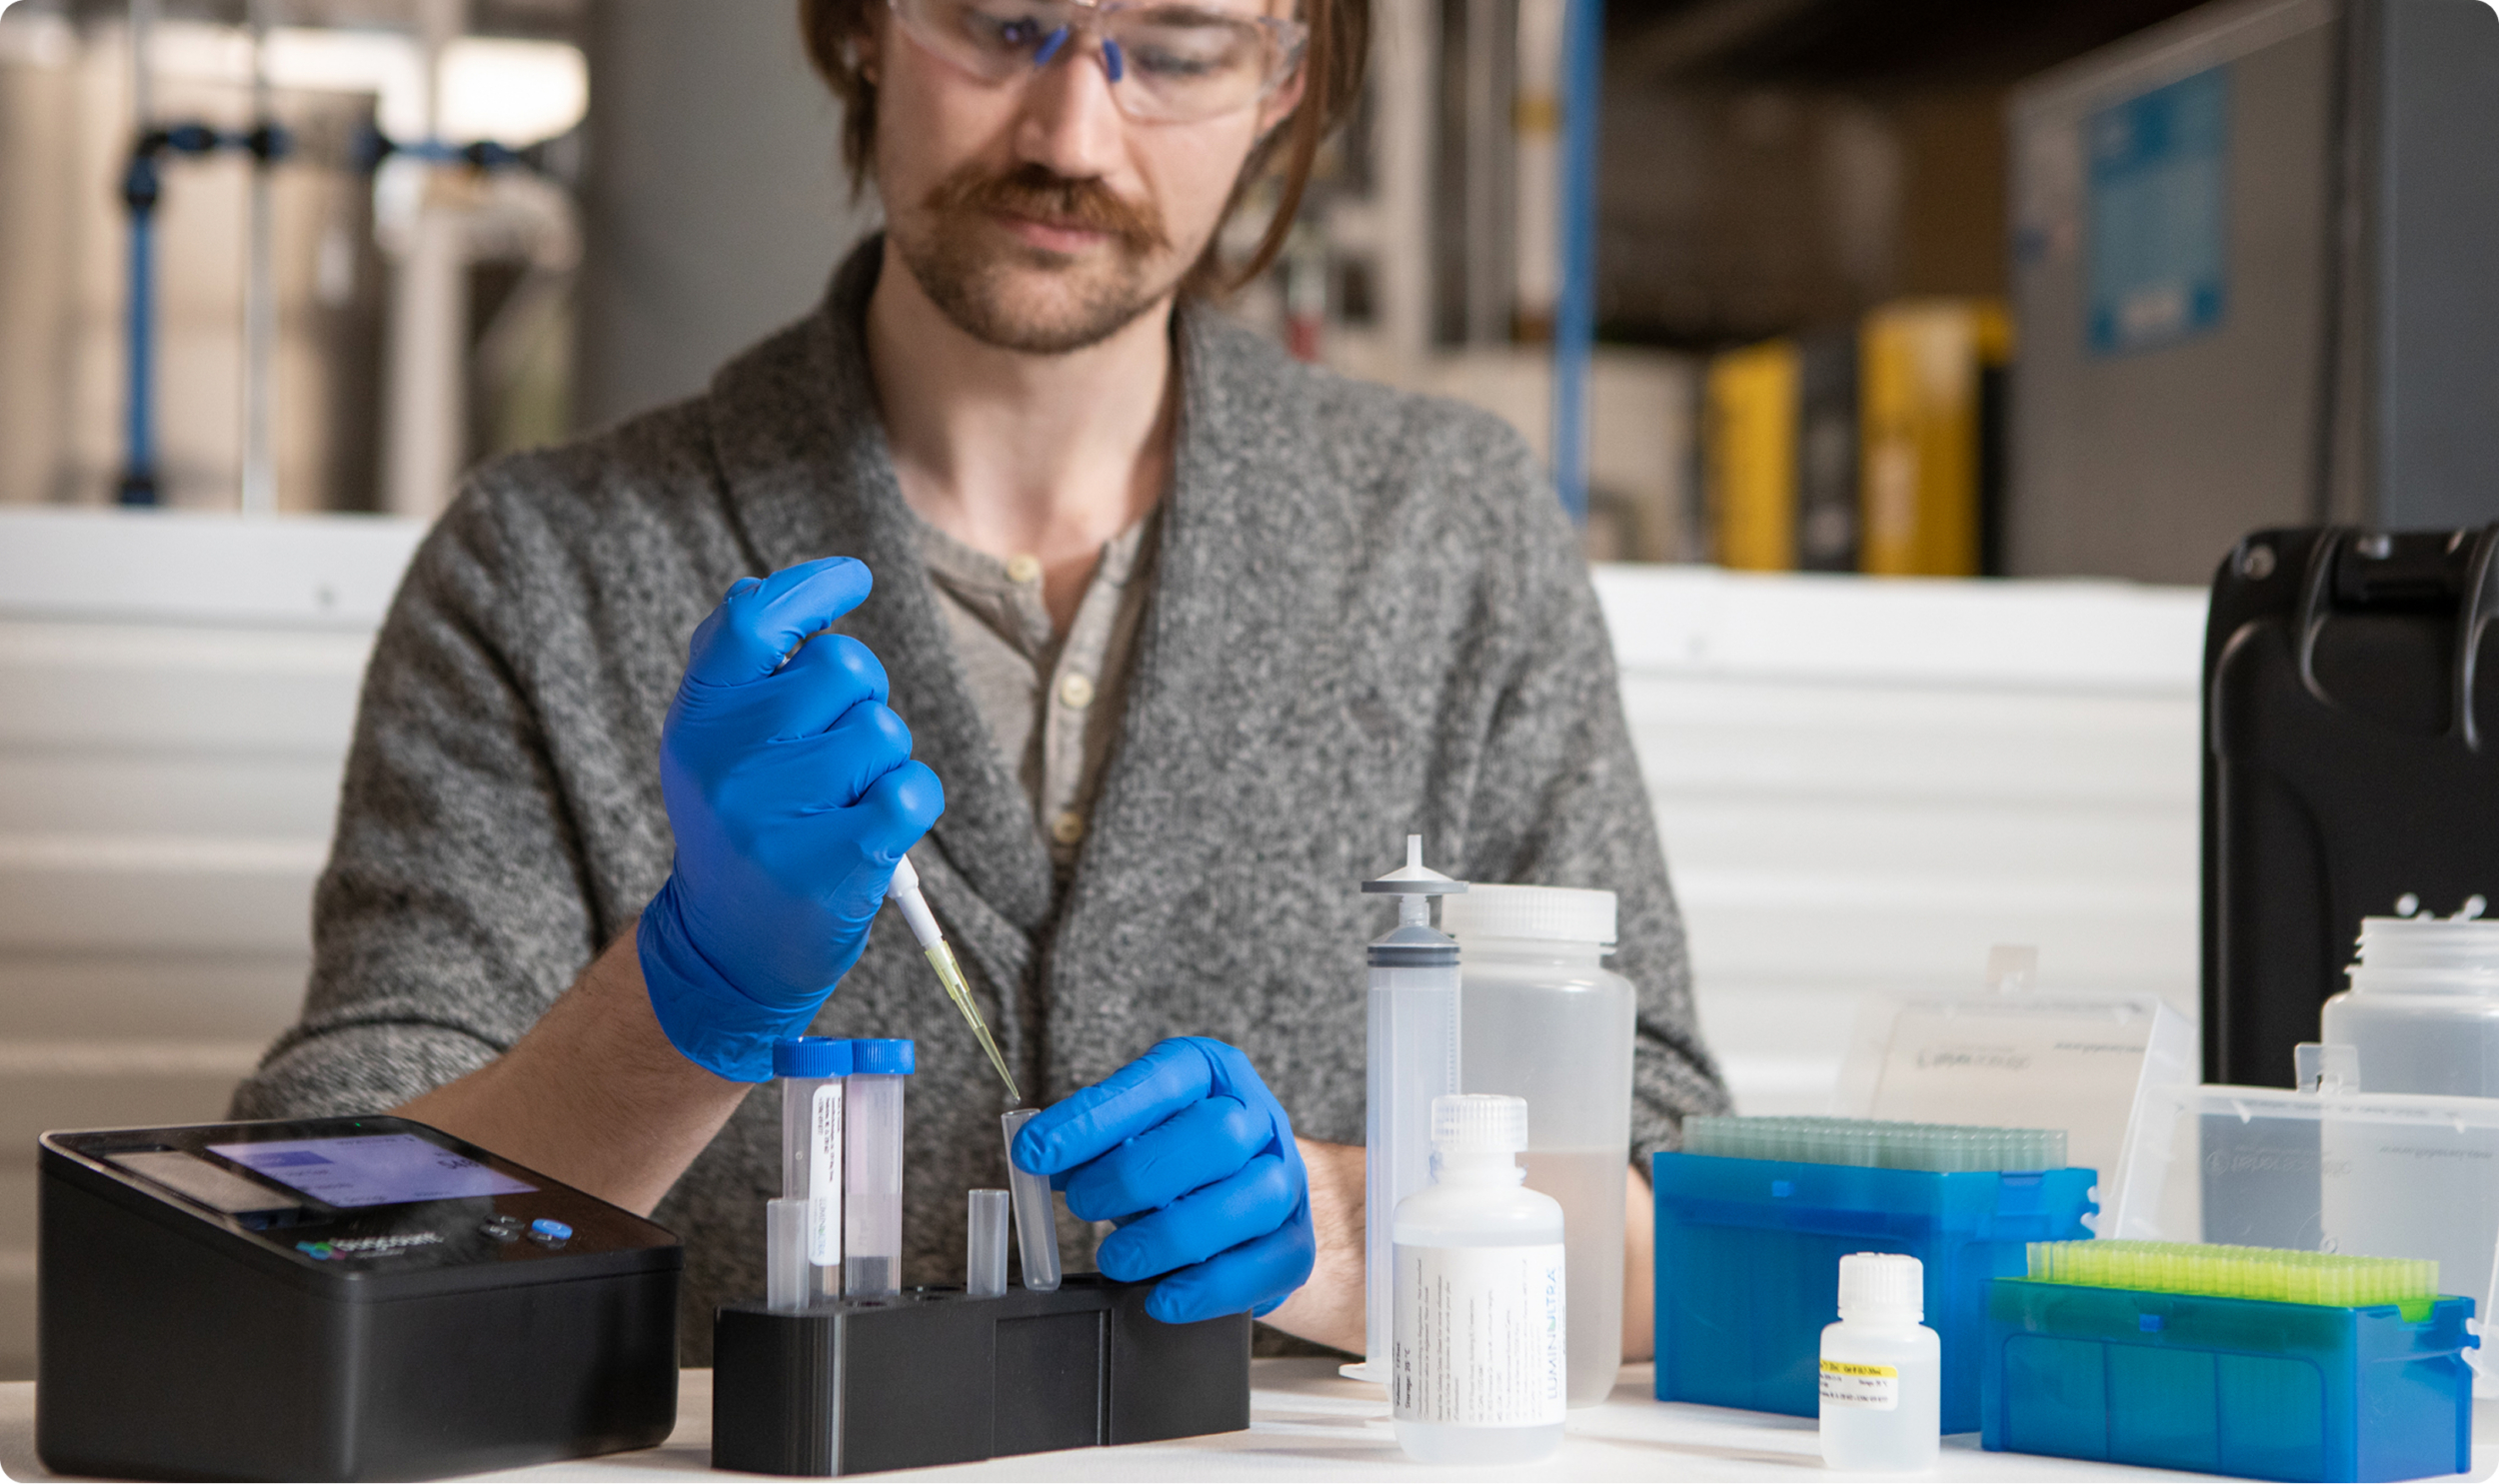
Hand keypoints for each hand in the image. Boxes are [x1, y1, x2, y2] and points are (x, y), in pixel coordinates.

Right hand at [638, 557, 942, 1081]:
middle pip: (845, 668)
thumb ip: (737, 672)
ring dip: (885, 760)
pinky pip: (913, 789)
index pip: (753, 620)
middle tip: (834, 753)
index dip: (812, 588)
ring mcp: (777, 815)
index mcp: (698, 720)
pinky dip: (912, 801)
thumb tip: (769, 589)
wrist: (732, 949)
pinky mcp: (833, 862)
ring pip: (884, 730)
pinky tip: (877, 828)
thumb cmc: (741, 827)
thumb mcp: (711, 747)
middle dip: (862, 699)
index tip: (854, 578)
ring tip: (844, 801)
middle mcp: (728, 761)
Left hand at [1012, 1037, 1314, 1322]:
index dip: (1094, 1118)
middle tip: (1083, 1206)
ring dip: (1172, 1236)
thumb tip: (1036, 1158)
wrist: (1246, 1187)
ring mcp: (1286, 1180)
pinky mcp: (1296, 1241)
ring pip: (1251, 1200)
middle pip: (1218, 1135)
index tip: (1034, 1151)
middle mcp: (1259, 1118)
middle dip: (1139, 1175)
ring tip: (1115, 1258)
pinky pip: (1267, 1265)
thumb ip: (1093, 1142)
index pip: (1158, 1083)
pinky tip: (1163, 1299)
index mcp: (1212, 1073)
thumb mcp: (1133, 1131)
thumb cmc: (1176, 1155)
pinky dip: (1210, 1288)